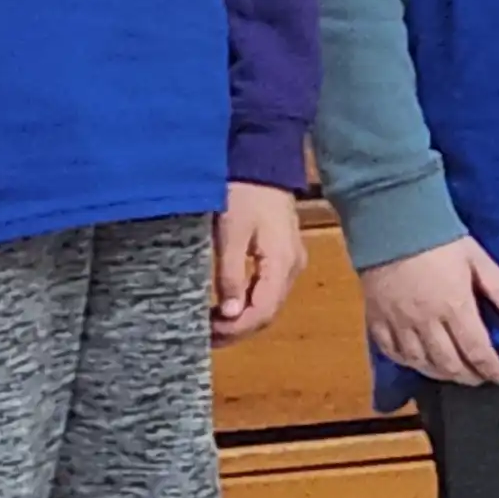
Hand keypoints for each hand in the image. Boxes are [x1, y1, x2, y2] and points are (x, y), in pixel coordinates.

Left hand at [212, 181, 302, 342]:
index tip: (209, 334)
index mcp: (282, 264)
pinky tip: (227, 304)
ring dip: (242, 318)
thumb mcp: (231, 233)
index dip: (237, 329)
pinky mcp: (283, 255)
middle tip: (206, 336)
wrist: (263, 160)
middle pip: (268, 312)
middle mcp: (292, 268)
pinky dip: (248, 302)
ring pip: (268, 303)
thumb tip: (231, 315)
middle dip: (238, 329)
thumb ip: (231, 275)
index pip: (263, 312)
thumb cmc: (244, 193)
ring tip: (212, 325)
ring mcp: (290, 262)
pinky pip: (267, 289)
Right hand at [359, 236, 498, 389]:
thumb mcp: (476, 258)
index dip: (492, 370)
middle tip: (480, 377)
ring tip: (452, 373)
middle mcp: (426, 322)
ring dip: (440, 374)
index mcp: (455, 307)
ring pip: (420, 363)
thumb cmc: (439, 236)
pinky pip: (391, 351)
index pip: (478, 352)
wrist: (391, 217)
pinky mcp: (376, 317)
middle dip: (469, 377)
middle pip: (449, 365)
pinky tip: (416, 361)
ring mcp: (399, 322)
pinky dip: (406, 362)